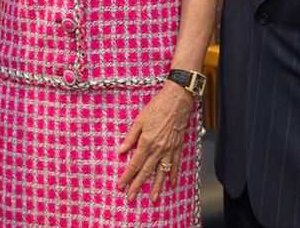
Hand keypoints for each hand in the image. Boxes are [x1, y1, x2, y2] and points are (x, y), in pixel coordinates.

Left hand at [116, 85, 192, 202]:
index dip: (127, 176)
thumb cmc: (157, 107)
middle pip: (146, 171)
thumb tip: (121, 151)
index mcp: (147, 142)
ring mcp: (169, 149)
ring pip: (161, 172)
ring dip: (157, 187)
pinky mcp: (178, 147)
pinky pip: (175, 164)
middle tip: (131, 198)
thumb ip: (130, 137)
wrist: (177, 100)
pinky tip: (172, 184)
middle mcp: (158, 149)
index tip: (121, 185)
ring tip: (153, 199)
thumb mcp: (140, 120)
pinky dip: (173, 175)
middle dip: (137, 186)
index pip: (135, 164)